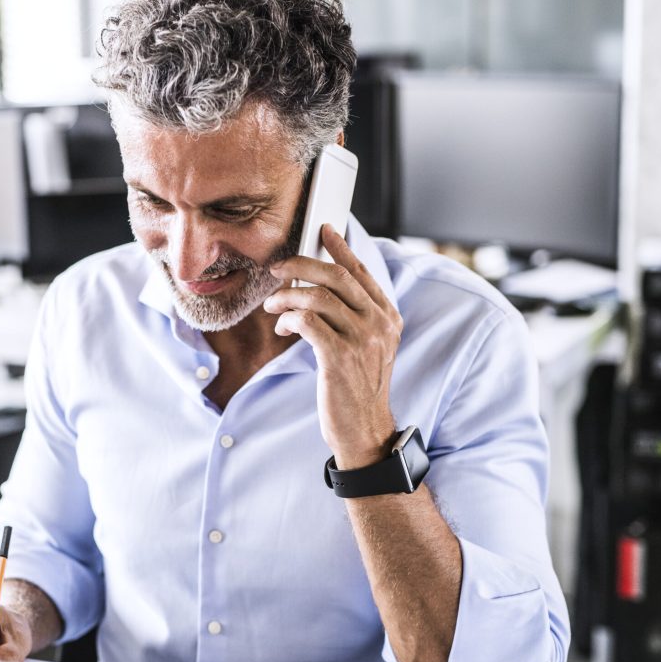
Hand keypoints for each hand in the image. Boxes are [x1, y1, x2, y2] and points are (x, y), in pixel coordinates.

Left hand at [264, 224, 401, 468]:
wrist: (364, 430)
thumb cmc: (358, 389)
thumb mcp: (367, 348)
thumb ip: (354, 318)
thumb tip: (321, 288)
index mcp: (388, 318)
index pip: (362, 272)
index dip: (341, 248)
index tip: (323, 231)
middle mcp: (379, 324)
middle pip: (337, 276)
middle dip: (302, 265)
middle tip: (278, 268)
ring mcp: (362, 340)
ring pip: (317, 297)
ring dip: (287, 297)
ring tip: (273, 306)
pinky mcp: (340, 357)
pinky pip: (307, 322)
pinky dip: (289, 319)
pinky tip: (283, 326)